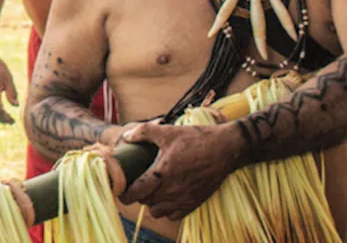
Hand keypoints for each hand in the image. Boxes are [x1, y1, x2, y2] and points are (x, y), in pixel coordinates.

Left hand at [119, 122, 243, 219]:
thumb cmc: (196, 139)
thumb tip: (126, 137)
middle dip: (137, 195)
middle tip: (135, 185)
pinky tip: (167, 197)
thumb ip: (143, 133)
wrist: (226, 148)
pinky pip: (175, 216)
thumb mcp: (168, 131)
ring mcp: (185, 198)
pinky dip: (167, 210)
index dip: (124, 193)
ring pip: (158, 213)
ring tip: (151, 192)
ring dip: (151, 204)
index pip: (137, 192)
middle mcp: (173, 190)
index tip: (120, 189)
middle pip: (145, 202)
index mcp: (163, 173)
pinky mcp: (195, 202)